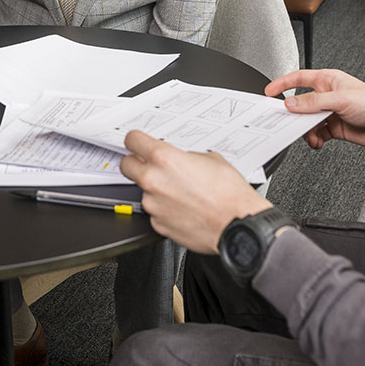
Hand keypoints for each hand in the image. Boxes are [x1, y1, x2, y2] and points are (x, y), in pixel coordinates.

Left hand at [119, 130, 270, 253]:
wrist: (238, 225)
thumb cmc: (230, 195)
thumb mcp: (211, 160)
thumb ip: (186, 157)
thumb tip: (181, 159)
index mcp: (164, 159)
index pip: (132, 140)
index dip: (136, 140)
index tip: (137, 143)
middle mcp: (153, 181)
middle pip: (126, 165)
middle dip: (136, 164)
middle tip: (151, 166)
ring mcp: (153, 204)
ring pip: (143, 191)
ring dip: (156, 190)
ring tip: (182, 194)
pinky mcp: (157, 224)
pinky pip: (155, 211)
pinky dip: (165, 209)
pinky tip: (184, 209)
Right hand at [264, 69, 364, 149]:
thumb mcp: (340, 100)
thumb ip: (313, 102)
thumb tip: (292, 103)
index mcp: (328, 80)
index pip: (299, 78)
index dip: (283, 83)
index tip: (270, 91)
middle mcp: (327, 95)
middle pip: (301, 103)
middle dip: (295, 115)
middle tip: (287, 122)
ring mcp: (330, 112)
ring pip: (308, 121)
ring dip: (306, 130)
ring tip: (311, 136)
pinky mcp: (334, 127)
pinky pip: (317, 133)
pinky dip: (314, 139)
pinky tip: (318, 142)